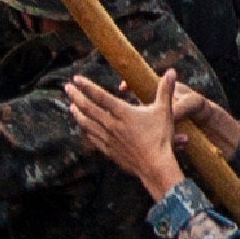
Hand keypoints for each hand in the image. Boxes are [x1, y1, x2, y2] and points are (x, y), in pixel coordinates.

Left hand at [59, 69, 185, 192]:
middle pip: (88, 109)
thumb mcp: (165, 112)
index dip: (86, 86)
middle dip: (76, 97)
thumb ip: (165, 90)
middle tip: (67, 88)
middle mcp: (112, 125)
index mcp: (123, 113)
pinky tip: (83, 128)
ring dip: (77, 114)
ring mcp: (108, 139)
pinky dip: (85, 130)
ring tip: (71, 106)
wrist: (156, 167)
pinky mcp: (109, 151)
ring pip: (87, 124)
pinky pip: (92, 138)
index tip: (76, 79)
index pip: (100, 96)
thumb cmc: (161, 138)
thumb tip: (172, 71)